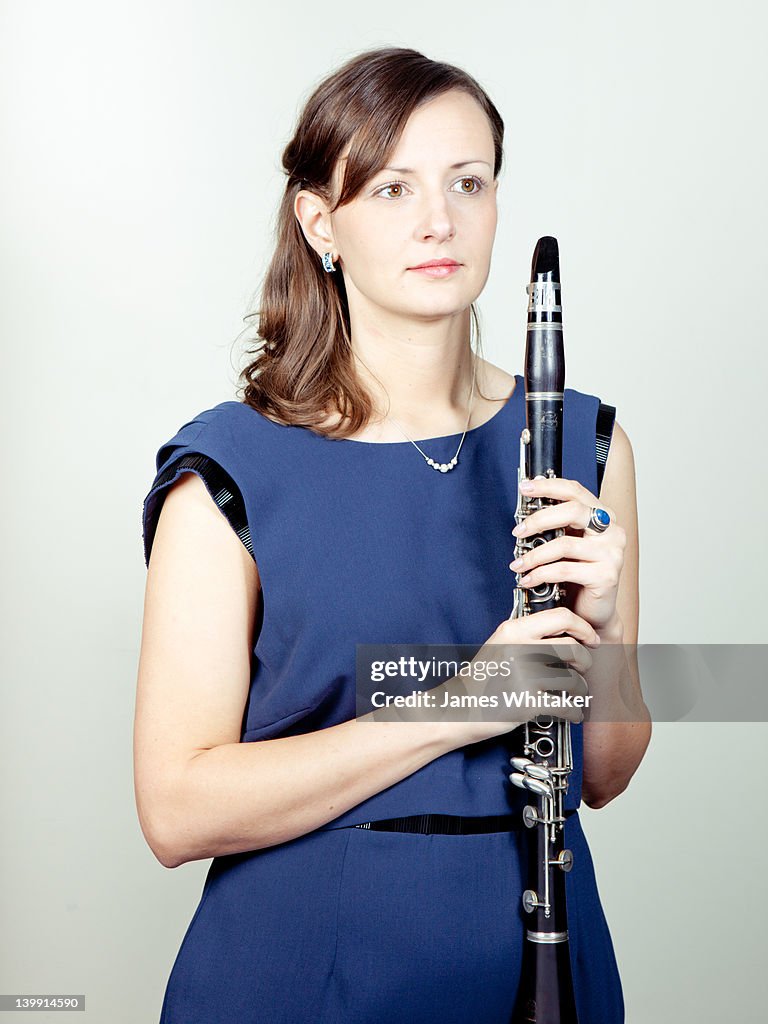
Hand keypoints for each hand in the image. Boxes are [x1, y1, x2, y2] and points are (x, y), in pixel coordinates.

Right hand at [435, 606, 598, 748]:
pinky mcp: (527, 701)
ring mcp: (524, 675)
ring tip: (575, 695)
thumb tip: (566, 633)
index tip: (589, 638)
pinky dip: (574, 712)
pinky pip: (566, 705)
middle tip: (583, 668)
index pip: (561, 616)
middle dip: (586, 660)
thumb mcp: (500, 645)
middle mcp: (519, 648)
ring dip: (581, 690)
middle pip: (573, 648)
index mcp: (514, 630)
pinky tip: (572, 713)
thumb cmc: (482, 679)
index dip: (582, 627)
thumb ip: (527, 636)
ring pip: (573, 679)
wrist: (457, 708)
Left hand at [509, 476, 626, 633]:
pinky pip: (565, 570)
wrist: (593, 613)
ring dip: (534, 554)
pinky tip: (528, 579)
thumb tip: (528, 503)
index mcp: (603, 517)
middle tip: (518, 531)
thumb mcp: (566, 544)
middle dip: (539, 519)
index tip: (525, 488)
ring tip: (518, 564)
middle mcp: (612, 531)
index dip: (549, 486)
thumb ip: (556, 524)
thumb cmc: (577, 577)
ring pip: (564, 544)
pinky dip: (541, 574)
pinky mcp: (607, 576)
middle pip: (573, 511)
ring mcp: (612, 553)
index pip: (576, 491)